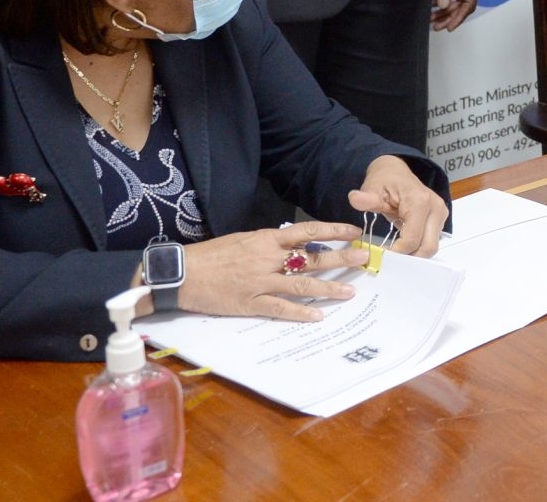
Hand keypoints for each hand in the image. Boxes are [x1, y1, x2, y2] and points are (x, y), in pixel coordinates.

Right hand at [175, 220, 367, 321]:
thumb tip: (293, 244)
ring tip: (350, 292)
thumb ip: (269, 243)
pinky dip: (301, 313)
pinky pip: (281, 308)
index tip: (353, 231)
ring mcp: (261, 282)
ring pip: (302, 284)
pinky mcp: (251, 303)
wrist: (182, 273)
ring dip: (328, 288)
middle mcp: (268, 259)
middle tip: (364, 259)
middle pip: (312, 258)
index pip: (307, 231)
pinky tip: (318, 316)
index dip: (332, 231)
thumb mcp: (243, 239)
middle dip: (341, 258)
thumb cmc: (211, 254)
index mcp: (266, 239)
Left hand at [350, 154, 447, 256]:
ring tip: (395, 253)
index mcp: (420, 202)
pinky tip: (403, 246)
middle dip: (409, 257)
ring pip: (431, 246)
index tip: (381, 256)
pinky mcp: (439, 219)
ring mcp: (440, 214)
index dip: (397, 252)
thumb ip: (366, 198)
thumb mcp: (372, 188)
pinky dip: (417, 247)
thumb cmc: (384, 180)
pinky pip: (430, 240)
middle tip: (389, 260)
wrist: (395, 171)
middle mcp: (435, 208)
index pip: (412, 239)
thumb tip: (355, 199)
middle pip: (427, 247)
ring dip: (414, 253)